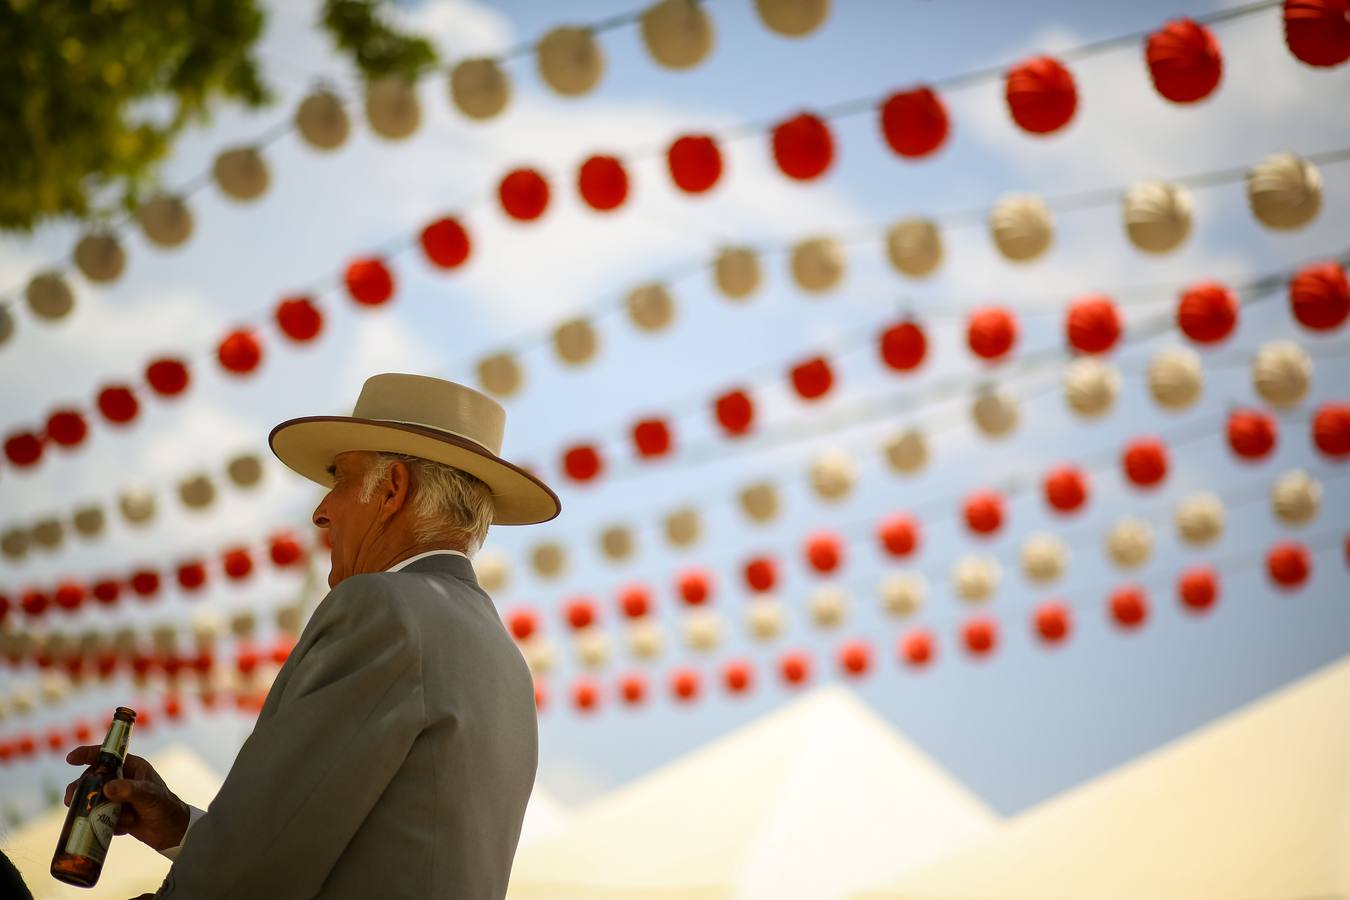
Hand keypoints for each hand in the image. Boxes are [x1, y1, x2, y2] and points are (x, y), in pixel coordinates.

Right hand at [65, 746, 190, 851]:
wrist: (173, 833)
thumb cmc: (166, 808)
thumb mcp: (150, 796)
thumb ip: (130, 790)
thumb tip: (107, 788)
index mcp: (132, 767)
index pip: (107, 755)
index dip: (87, 754)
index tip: (70, 758)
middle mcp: (123, 780)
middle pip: (93, 779)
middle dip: (81, 789)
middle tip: (71, 800)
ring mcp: (118, 797)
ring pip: (93, 799)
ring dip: (93, 810)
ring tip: (97, 819)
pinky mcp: (115, 814)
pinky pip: (99, 817)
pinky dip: (104, 824)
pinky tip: (121, 829)